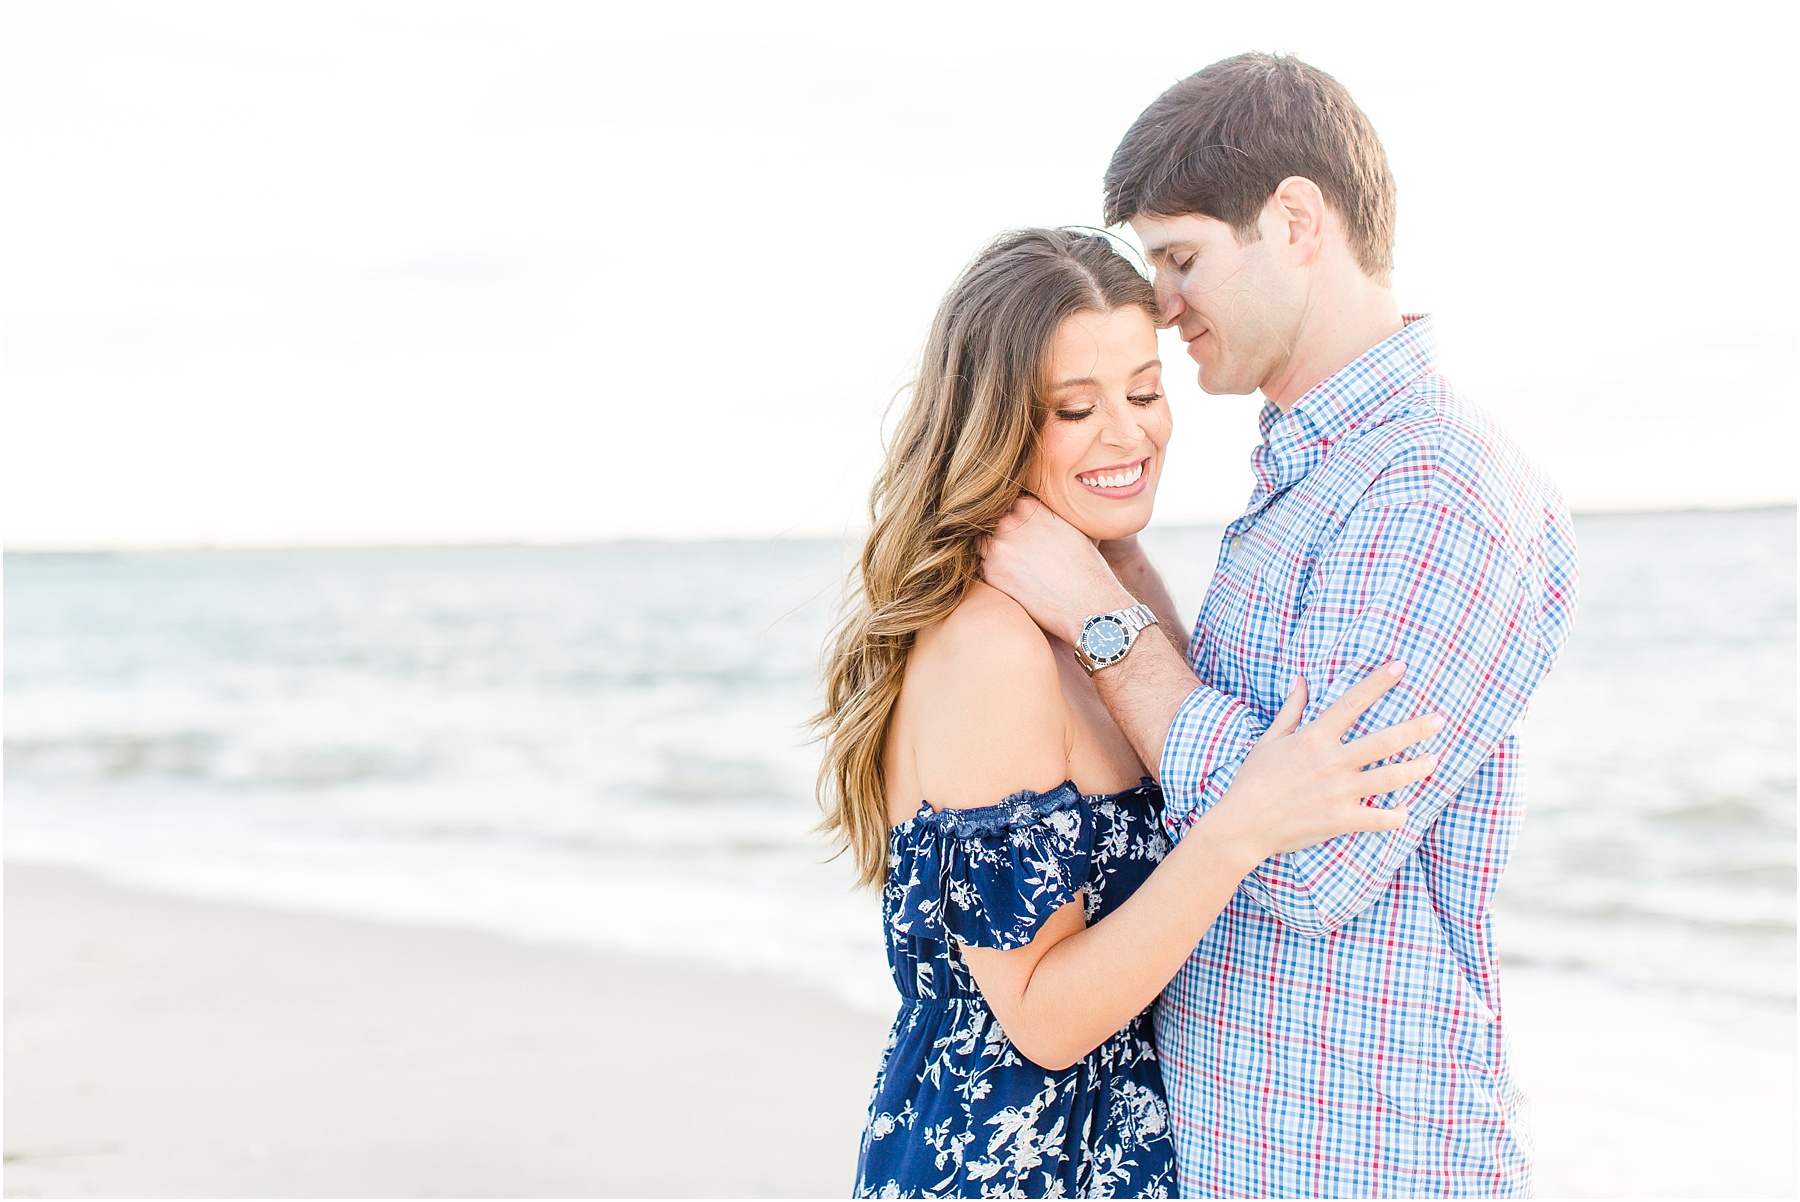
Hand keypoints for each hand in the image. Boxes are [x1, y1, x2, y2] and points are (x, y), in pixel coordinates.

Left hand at [981, 497, 1134, 643]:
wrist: (1089, 604)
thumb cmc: (1087, 568)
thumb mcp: (1072, 527)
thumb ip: (1046, 515)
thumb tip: (1043, 511)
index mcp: (1029, 505)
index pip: (1006, 505)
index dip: (1013, 522)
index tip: (1021, 535)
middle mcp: (1009, 522)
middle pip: (991, 524)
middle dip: (1002, 537)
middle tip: (1019, 555)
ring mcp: (998, 547)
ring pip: (983, 546)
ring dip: (994, 556)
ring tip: (1018, 570)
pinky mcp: (992, 574)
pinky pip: (982, 569)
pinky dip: (994, 575)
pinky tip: (1015, 584)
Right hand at [1207, 662, 1440, 861]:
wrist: (1242, 825)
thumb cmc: (1253, 781)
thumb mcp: (1269, 740)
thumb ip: (1291, 710)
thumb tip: (1301, 679)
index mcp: (1313, 738)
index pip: (1352, 703)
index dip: (1378, 683)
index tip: (1401, 667)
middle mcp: (1330, 762)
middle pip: (1383, 741)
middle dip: (1416, 728)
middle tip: (1441, 719)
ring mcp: (1338, 792)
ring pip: (1389, 777)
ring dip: (1417, 768)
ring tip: (1434, 760)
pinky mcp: (1340, 820)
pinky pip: (1379, 818)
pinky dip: (1397, 815)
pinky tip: (1406, 810)